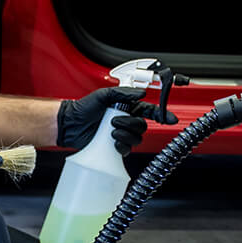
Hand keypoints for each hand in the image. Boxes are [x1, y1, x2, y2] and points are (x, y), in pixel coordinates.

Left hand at [57, 87, 179, 154]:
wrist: (70, 124)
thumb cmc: (83, 108)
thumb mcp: (102, 95)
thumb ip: (122, 93)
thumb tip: (141, 93)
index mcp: (126, 108)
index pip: (149, 111)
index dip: (162, 115)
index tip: (171, 119)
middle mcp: (126, 121)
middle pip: (142, 126)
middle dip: (130, 125)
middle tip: (114, 122)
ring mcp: (121, 134)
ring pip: (136, 138)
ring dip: (124, 135)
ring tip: (110, 132)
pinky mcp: (115, 147)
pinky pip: (127, 149)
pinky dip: (121, 146)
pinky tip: (112, 143)